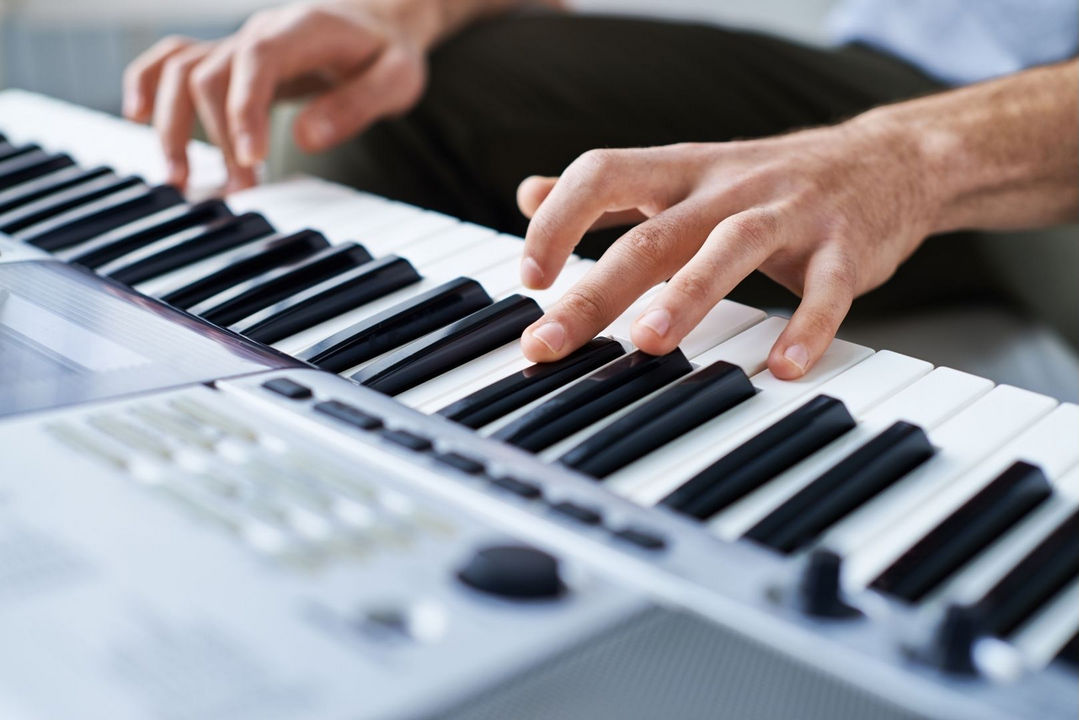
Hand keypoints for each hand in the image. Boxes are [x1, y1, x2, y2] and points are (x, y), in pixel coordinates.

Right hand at [122, 0, 436, 190]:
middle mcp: (259, 31)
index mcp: (302, 29)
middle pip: (209, 73)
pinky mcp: (229, 61)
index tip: (251, 162)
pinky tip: (137, 118)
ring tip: (180, 179)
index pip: (257, 60)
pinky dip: (147, 84)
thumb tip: (307, 140)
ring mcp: (238, 44)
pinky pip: (173, 60)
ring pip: (180, 70)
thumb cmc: (388, 53)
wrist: (379, 24)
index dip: (245, 110)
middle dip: (216, 138)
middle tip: (238, 193)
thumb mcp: (398, 78)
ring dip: (172, 124)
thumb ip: (357, 105)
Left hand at [516, 117, 938, 378]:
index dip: (560, 219)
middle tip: (551, 342)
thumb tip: (528, 193)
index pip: (604, 173)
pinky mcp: (845, 247)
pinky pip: (827, 289)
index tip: (530, 277)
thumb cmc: (769, 178)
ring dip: (688, 294)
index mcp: (683, 171)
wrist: (888, 158)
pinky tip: (784, 368)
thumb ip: (610, 188)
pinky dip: (807, 327)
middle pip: (655, 233)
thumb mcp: (685, 170)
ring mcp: (790, 214)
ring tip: (648, 341)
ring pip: (732, 248)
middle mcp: (730, 187)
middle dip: (596, 289)